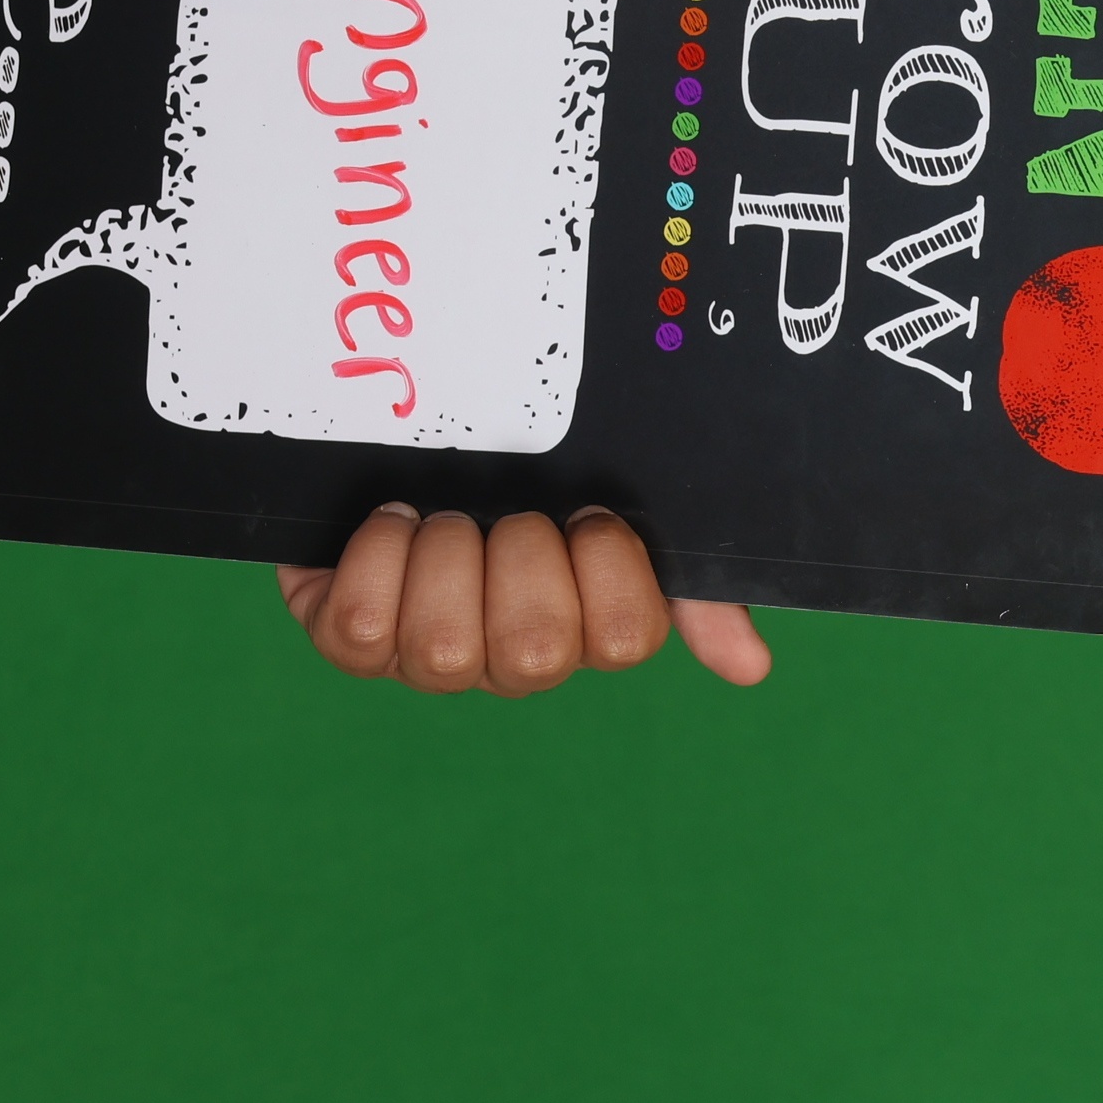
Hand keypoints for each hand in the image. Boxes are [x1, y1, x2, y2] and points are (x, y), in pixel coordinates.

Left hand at [275, 502, 771, 693]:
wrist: (412, 436)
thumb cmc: (530, 474)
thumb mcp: (619, 507)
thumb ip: (694, 584)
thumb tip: (752, 667)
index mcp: (583, 624)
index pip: (623, 641)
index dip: (607, 570)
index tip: (590, 512)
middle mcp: (510, 657)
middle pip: (537, 653)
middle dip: (522, 555)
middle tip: (509, 514)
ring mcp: (430, 656)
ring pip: (446, 651)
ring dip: (449, 556)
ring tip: (446, 518)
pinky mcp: (351, 637)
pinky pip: (363, 631)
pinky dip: (382, 557)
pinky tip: (395, 520)